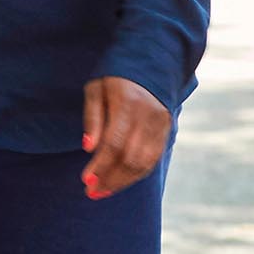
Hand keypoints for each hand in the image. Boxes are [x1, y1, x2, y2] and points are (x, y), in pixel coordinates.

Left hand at [81, 76, 169, 199]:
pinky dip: (136, 174)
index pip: (114, 143)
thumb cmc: (116, 75)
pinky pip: (153, 159)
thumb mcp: (97, 88)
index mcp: (129, 103)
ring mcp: (162, 123)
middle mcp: (149, 115)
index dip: (100, 165)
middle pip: (130, 157)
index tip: (86, 180)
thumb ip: (92, 117)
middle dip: (110, 179)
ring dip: (123, 181)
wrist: (152, 60)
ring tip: (102, 191)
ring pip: (144, 163)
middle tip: (91, 192)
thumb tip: (88, 148)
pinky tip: (120, 181)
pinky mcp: (167, 129)